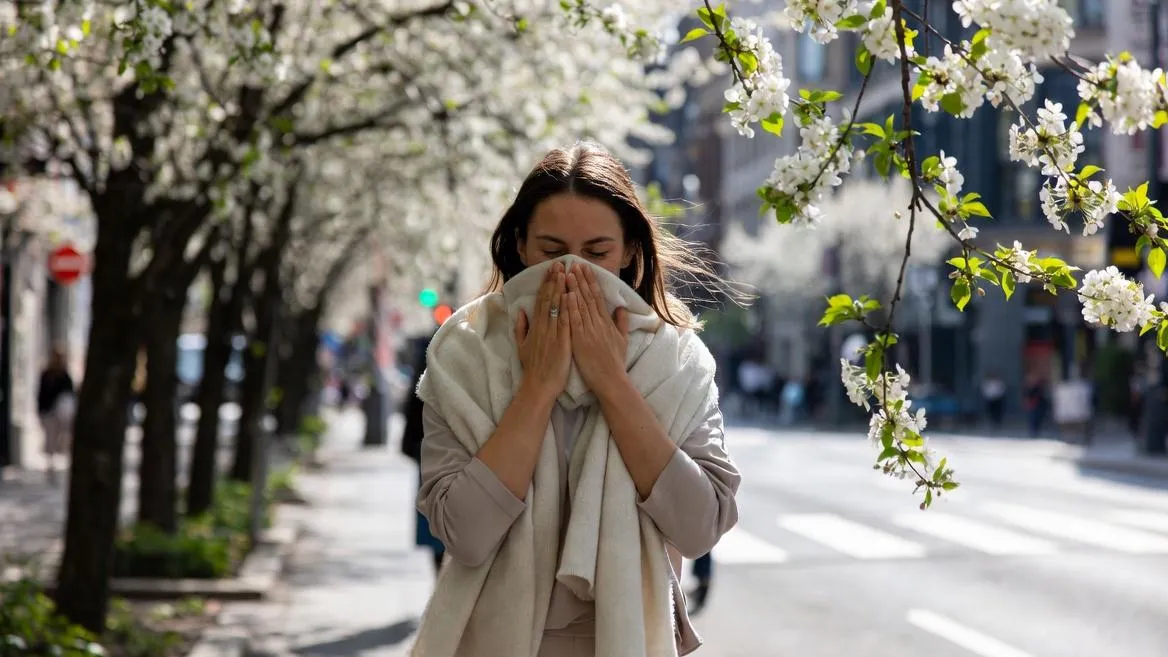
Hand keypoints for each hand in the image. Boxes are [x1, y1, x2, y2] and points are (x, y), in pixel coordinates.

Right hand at [515, 261, 570, 400]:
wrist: (538, 386)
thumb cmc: (533, 368)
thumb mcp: (522, 346)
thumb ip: (521, 328)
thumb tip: (520, 312)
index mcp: (535, 327)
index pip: (541, 301)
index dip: (546, 284)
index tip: (551, 270)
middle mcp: (543, 327)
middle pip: (548, 300)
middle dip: (554, 281)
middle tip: (560, 264)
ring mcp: (552, 334)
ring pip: (556, 307)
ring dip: (561, 289)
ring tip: (566, 273)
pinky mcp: (562, 342)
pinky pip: (565, 322)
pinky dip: (567, 308)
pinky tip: (570, 295)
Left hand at [565, 263, 629, 393]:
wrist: (611, 381)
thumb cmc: (615, 363)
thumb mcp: (622, 340)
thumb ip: (621, 323)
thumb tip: (622, 308)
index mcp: (606, 322)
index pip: (597, 297)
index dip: (591, 281)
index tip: (585, 268)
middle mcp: (598, 323)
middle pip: (588, 297)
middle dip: (581, 279)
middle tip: (574, 263)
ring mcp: (589, 331)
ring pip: (581, 305)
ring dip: (574, 288)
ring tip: (567, 272)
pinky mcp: (580, 340)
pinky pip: (574, 320)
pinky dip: (571, 307)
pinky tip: (566, 295)